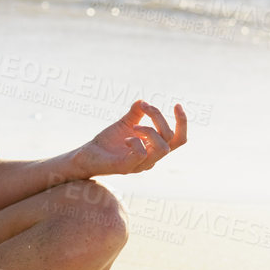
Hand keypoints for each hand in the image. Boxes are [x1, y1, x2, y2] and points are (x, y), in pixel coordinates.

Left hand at [72, 100, 186, 177]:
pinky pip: (141, 154)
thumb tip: (143, 101)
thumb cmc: (108, 142)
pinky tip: (126, 138)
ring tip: (134, 126)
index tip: (176, 105)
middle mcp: (151, 159)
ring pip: (162, 148)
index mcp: (154, 148)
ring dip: (150, 130)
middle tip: (144, 108)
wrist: (87, 156)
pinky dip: (136, 141)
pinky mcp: (126, 167)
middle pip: (170, 138)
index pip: (178, 139)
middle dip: (159, 118)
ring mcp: (140, 165)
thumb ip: (136, 113)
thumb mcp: (125, 124)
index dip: (182, 123)